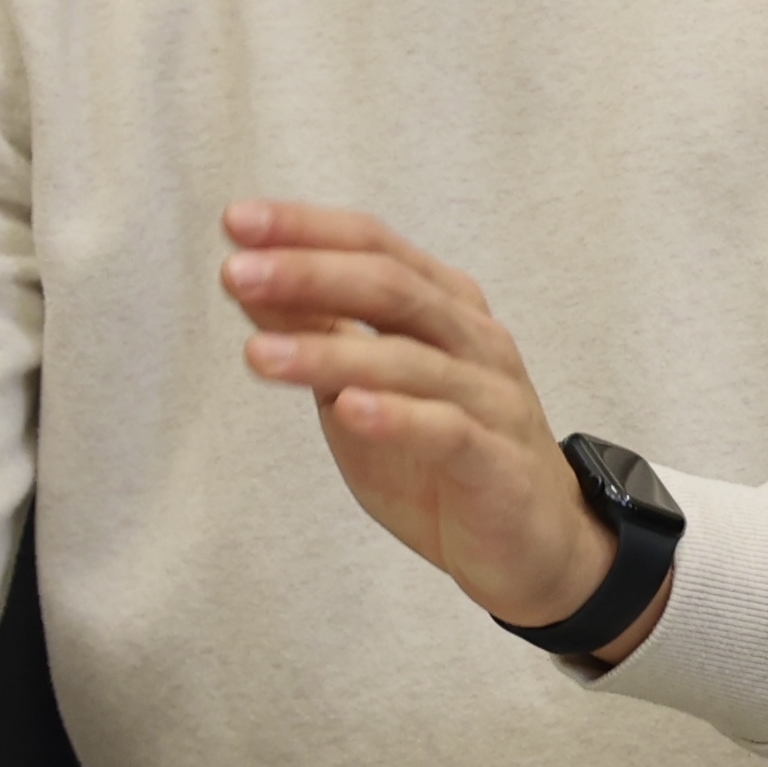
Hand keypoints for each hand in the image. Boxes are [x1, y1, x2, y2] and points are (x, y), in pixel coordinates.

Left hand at [218, 200, 664, 656]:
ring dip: (329, 354)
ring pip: (410, 359)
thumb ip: (314, 334)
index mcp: (442, 306)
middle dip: (309, 275)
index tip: (236, 222)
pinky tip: (349, 410)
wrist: (531, 544)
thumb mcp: (358, 390)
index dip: (307, 230)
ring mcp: (491, 397)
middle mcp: (472, 338)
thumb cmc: (440, 460)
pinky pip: (448, 430)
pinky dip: (397, 417)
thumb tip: (247, 279)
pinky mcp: (498, 462)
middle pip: (391, 287)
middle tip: (236, 272)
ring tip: (260, 355)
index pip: (374, 246)